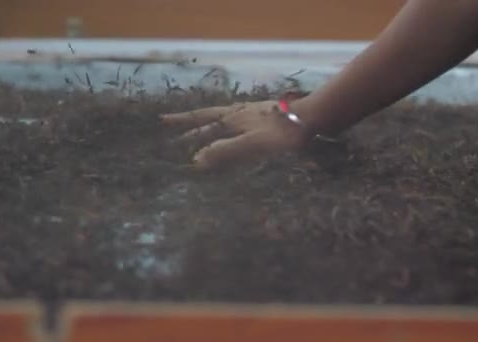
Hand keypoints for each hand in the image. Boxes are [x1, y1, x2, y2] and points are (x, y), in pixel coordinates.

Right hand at [160, 99, 313, 169]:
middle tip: (176, 134)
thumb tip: (195, 160)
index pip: (202, 120)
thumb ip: (225, 151)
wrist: (314, 120)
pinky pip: (241, 128)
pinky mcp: (268, 121)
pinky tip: (236, 140)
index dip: (183, 123)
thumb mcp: (251, 144)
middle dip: (193, 128)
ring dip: (212, 131)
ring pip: (227, 123)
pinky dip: (231, 134)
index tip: (163, 121)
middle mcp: (241, 114)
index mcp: (234, 117)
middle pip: (211, 120)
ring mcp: (255, 116)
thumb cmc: (282, 134)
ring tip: (203, 138)